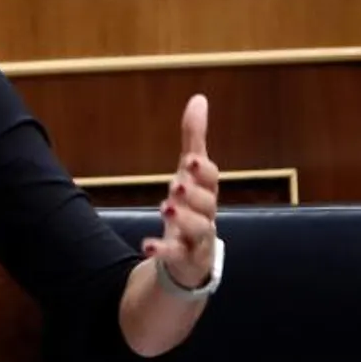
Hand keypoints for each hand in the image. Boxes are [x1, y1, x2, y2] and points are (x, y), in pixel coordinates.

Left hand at [143, 94, 218, 290]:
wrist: (188, 261)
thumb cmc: (192, 210)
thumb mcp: (189, 175)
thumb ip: (194, 139)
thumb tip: (199, 99)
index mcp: (207, 193)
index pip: (212, 180)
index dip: (204, 171)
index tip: (190, 161)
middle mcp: (207, 216)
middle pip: (209, 205)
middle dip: (195, 193)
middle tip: (177, 184)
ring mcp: (199, 241)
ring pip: (200, 231)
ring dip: (185, 219)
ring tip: (166, 208)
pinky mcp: (186, 262)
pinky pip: (178, 257)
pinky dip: (164, 251)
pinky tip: (147, 243)